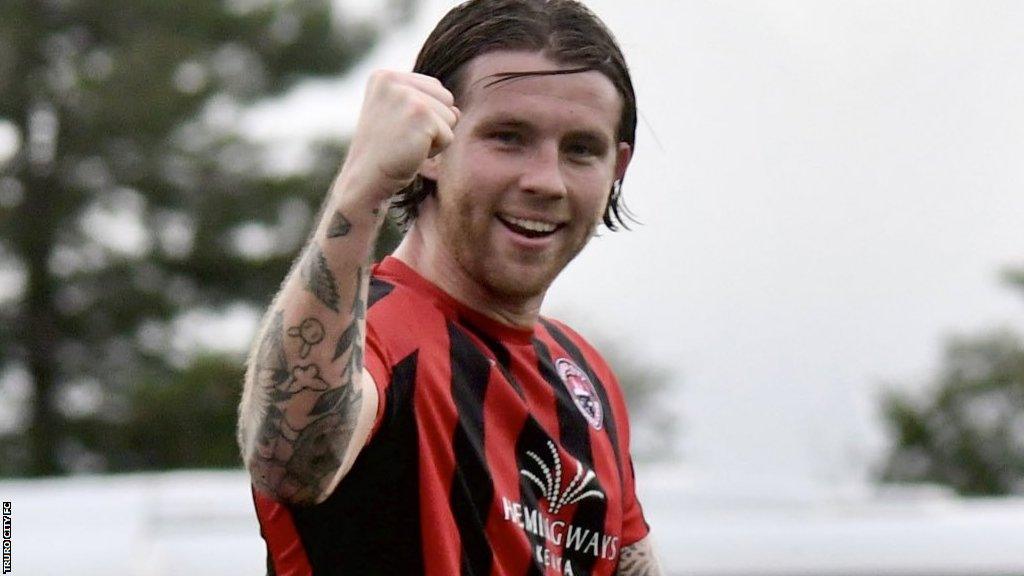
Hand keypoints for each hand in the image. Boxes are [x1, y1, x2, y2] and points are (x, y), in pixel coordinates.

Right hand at [343, 70, 458, 199]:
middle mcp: (394, 81)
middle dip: (433, 123)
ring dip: (434, 138)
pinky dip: (434, 151)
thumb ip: (427, 104)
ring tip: (405, 145)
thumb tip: (457, 111)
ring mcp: (407, 96)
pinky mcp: (422, 115)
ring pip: (451, 116)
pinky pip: (449, 135)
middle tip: (402, 139)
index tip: (396, 129)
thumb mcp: (398, 118)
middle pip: (446, 98)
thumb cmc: (383, 153)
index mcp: (384, 77)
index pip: (433, 87)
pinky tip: (410, 153)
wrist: (365, 180)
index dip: (424, 114)